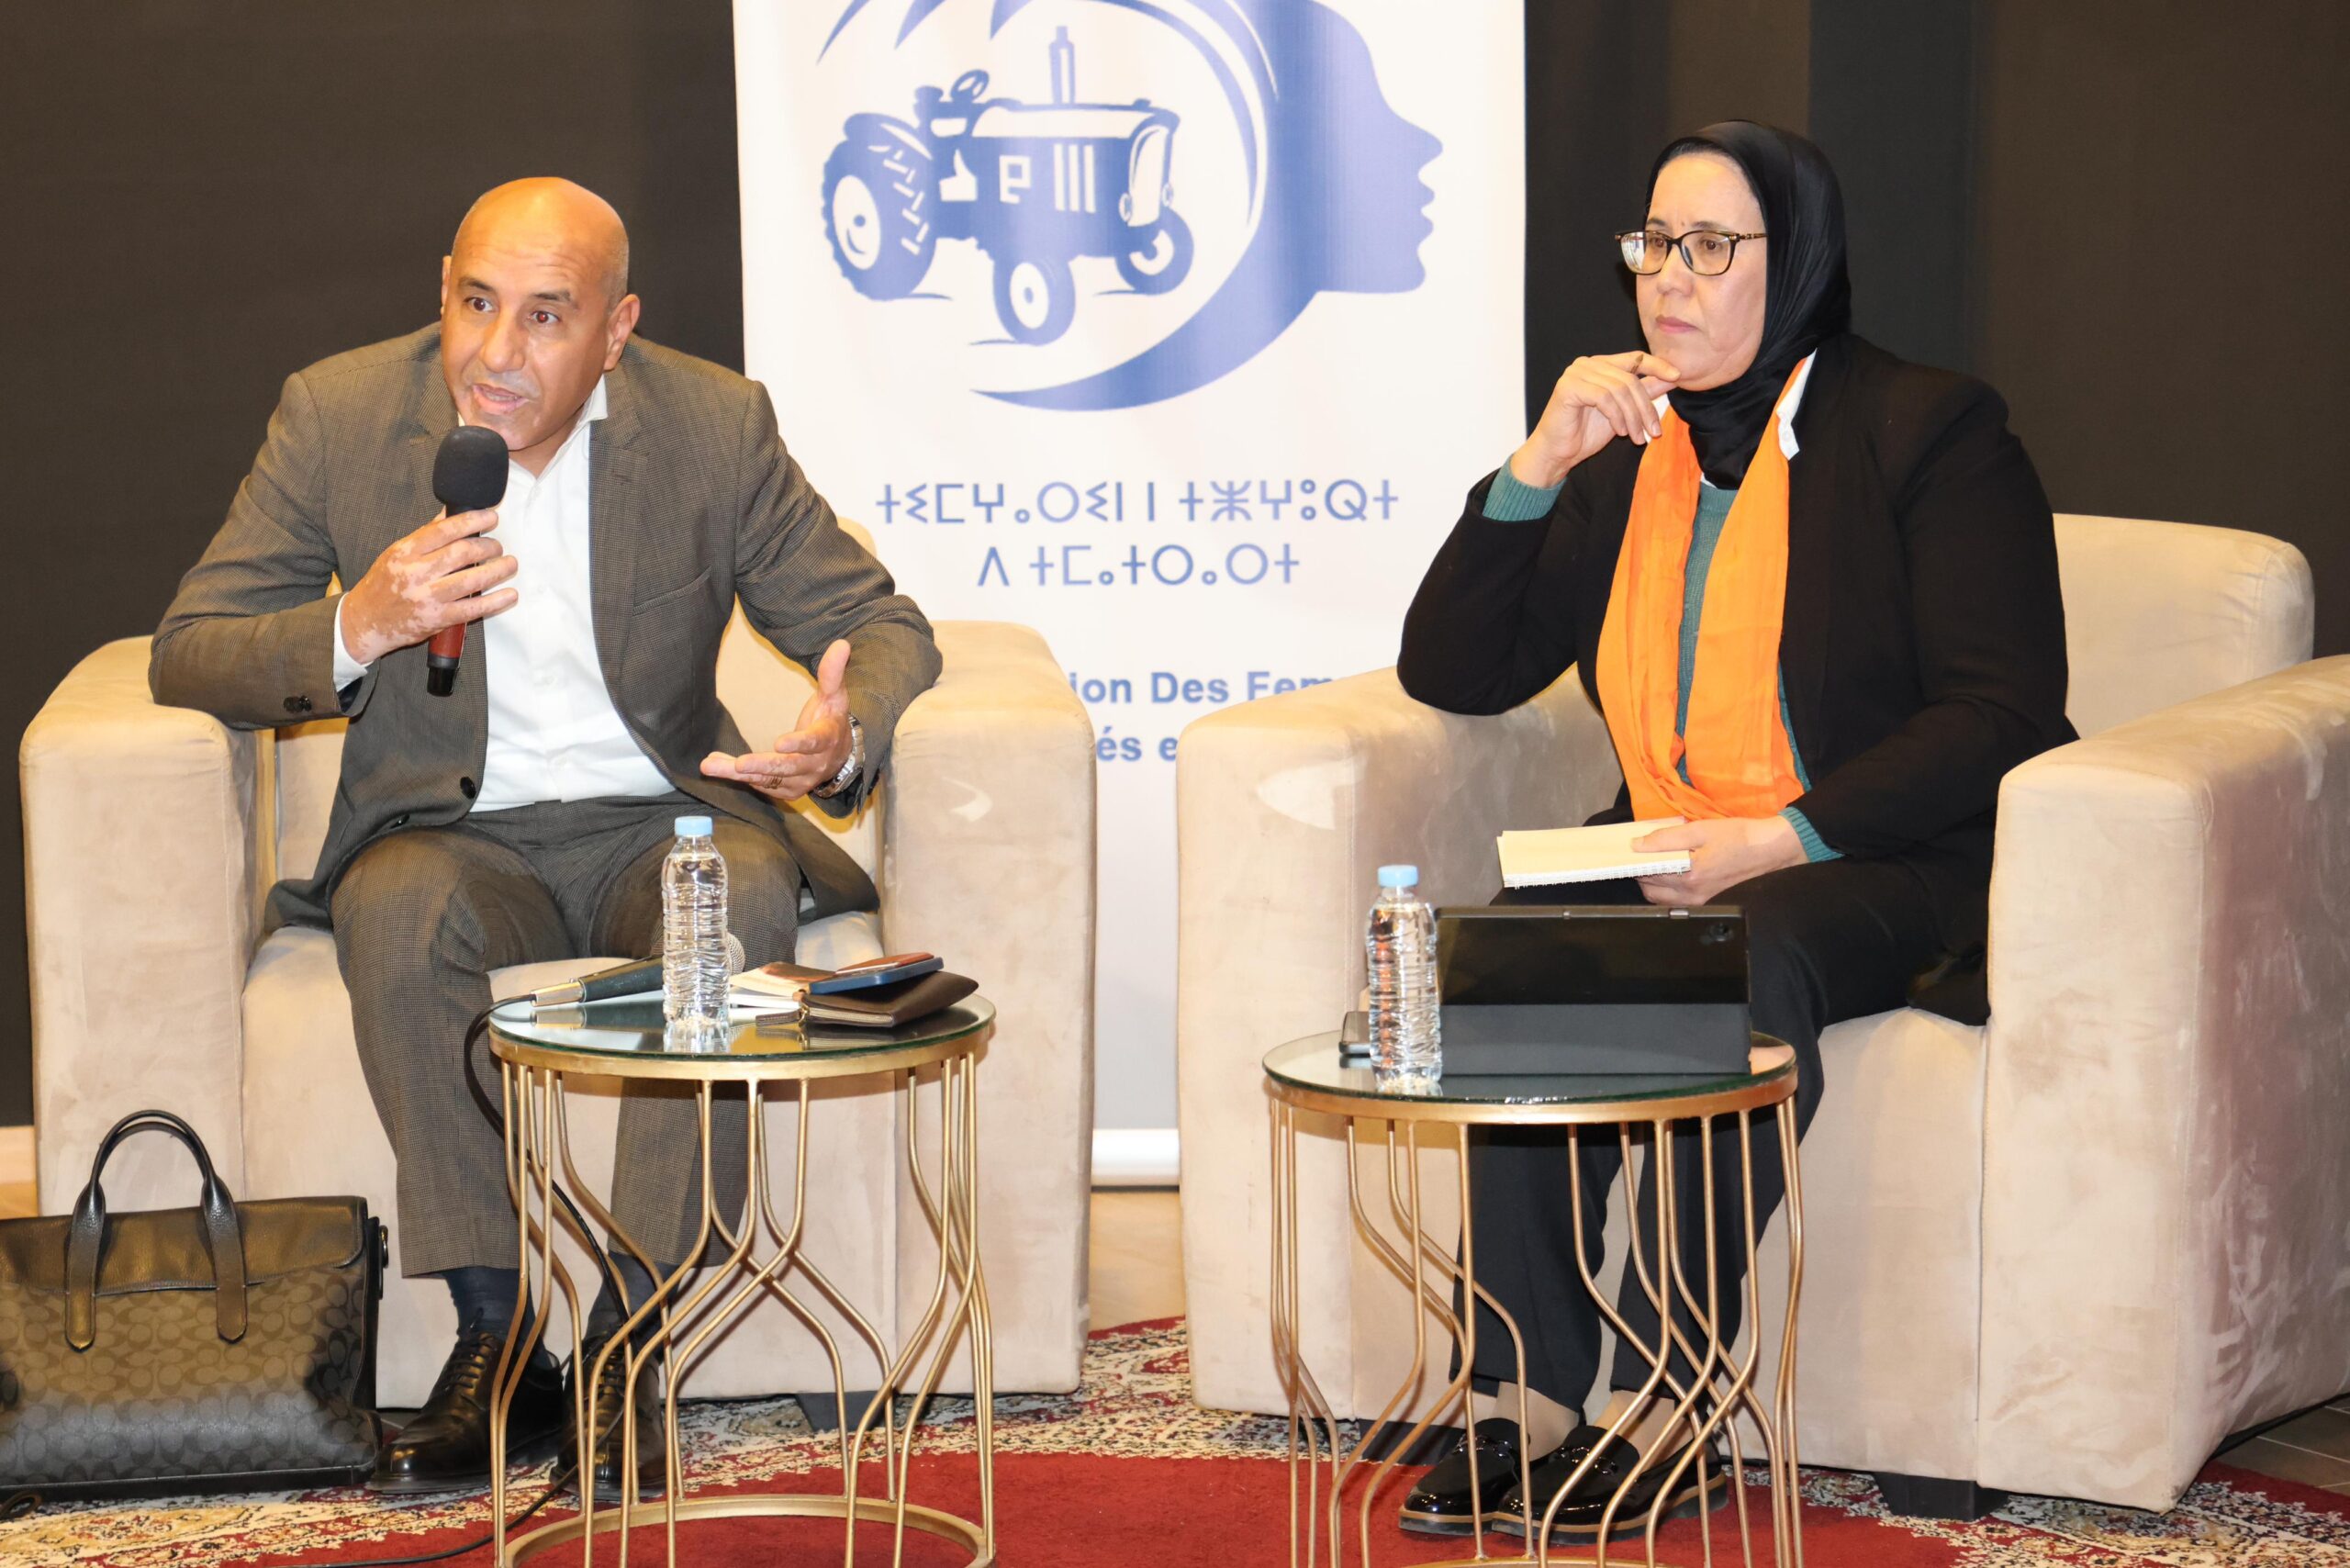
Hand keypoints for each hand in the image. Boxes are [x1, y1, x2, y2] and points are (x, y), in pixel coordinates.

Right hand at [338, 508, 516, 666]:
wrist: (365, 621)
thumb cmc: (383, 585)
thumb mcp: (397, 553)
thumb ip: (425, 535)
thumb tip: (449, 514)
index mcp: (406, 552)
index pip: (445, 530)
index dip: (473, 521)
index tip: (491, 517)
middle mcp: (416, 573)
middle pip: (462, 552)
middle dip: (488, 546)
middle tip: (498, 546)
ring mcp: (428, 597)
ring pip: (471, 580)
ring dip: (497, 570)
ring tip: (510, 563)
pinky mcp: (438, 619)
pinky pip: (473, 609)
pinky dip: (496, 601)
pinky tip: (510, 594)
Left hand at [700, 639, 852, 801]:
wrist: (840, 755)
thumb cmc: (831, 719)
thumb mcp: (835, 695)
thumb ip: (833, 672)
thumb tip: (841, 644)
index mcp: (827, 739)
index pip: (814, 742)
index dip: (798, 744)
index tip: (779, 743)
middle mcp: (815, 764)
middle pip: (787, 767)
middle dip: (761, 765)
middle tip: (737, 765)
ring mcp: (801, 780)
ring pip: (769, 778)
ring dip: (739, 774)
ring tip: (710, 765)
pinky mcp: (788, 790)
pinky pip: (762, 785)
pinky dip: (740, 778)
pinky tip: (718, 766)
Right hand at [1507, 351, 1681, 488]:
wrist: (1557, 453)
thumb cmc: (1586, 433)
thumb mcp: (1625, 411)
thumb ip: (1646, 391)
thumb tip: (1674, 377)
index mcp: (1601, 364)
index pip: (1635, 358)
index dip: (1658, 365)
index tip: (1679, 377)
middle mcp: (1588, 363)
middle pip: (1630, 378)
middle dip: (1645, 407)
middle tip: (1654, 432)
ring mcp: (1576, 373)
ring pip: (1620, 389)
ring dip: (1632, 417)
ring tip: (1635, 437)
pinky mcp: (1569, 386)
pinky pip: (1604, 397)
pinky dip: (1616, 417)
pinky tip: (1618, 432)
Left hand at [1631, 816, 1806, 906]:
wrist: (1772, 851)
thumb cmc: (1739, 836)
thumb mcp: (1701, 829)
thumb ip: (1666, 838)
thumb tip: (1637, 844)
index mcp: (1690, 875)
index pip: (1646, 872)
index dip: (1633, 860)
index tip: (1626, 850)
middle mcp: (1692, 895)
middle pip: (1649, 890)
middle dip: (1640, 873)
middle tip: (1642, 855)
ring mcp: (1700, 903)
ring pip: (1661, 900)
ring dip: (1652, 883)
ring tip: (1657, 863)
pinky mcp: (1707, 904)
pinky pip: (1675, 902)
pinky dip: (1667, 890)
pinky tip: (1672, 873)